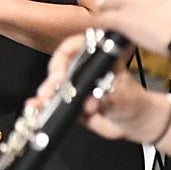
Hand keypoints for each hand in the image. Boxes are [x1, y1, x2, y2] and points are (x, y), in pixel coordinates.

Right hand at [33, 34, 170, 143]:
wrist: (134, 124)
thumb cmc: (134, 103)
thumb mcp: (125, 99)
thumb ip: (108, 99)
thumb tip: (91, 101)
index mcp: (99, 57)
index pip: (76, 46)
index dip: (65, 55)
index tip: (62, 72)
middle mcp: (84, 68)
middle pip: (60, 65)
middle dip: (53, 76)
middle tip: (52, 88)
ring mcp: (75, 86)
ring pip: (53, 84)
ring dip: (45, 92)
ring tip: (42, 100)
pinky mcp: (69, 103)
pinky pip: (52, 102)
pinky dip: (41, 105)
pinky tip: (36, 108)